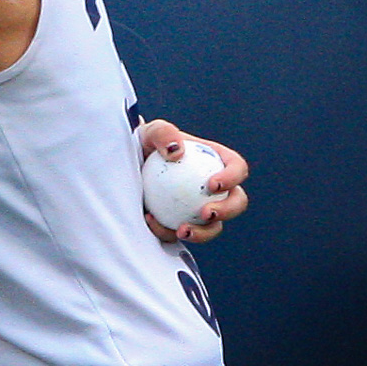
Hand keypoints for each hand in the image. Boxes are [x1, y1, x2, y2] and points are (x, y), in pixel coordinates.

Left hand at [139, 120, 248, 242]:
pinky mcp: (183, 222)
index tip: (212, 184)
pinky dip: (169, 232)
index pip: (237, 167)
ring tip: (183, 231)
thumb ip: (163, 133)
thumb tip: (177, 152)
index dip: (233, 178)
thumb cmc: (145, 143)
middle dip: (227, 210)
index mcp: (217, 161)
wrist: (129, 163)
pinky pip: (183, 232)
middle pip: (236, 201)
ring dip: (204, 233)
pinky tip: (152, 221)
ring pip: (214, 226)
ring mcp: (201, 207)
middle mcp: (215, 188)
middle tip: (205, 213)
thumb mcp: (150, 132)